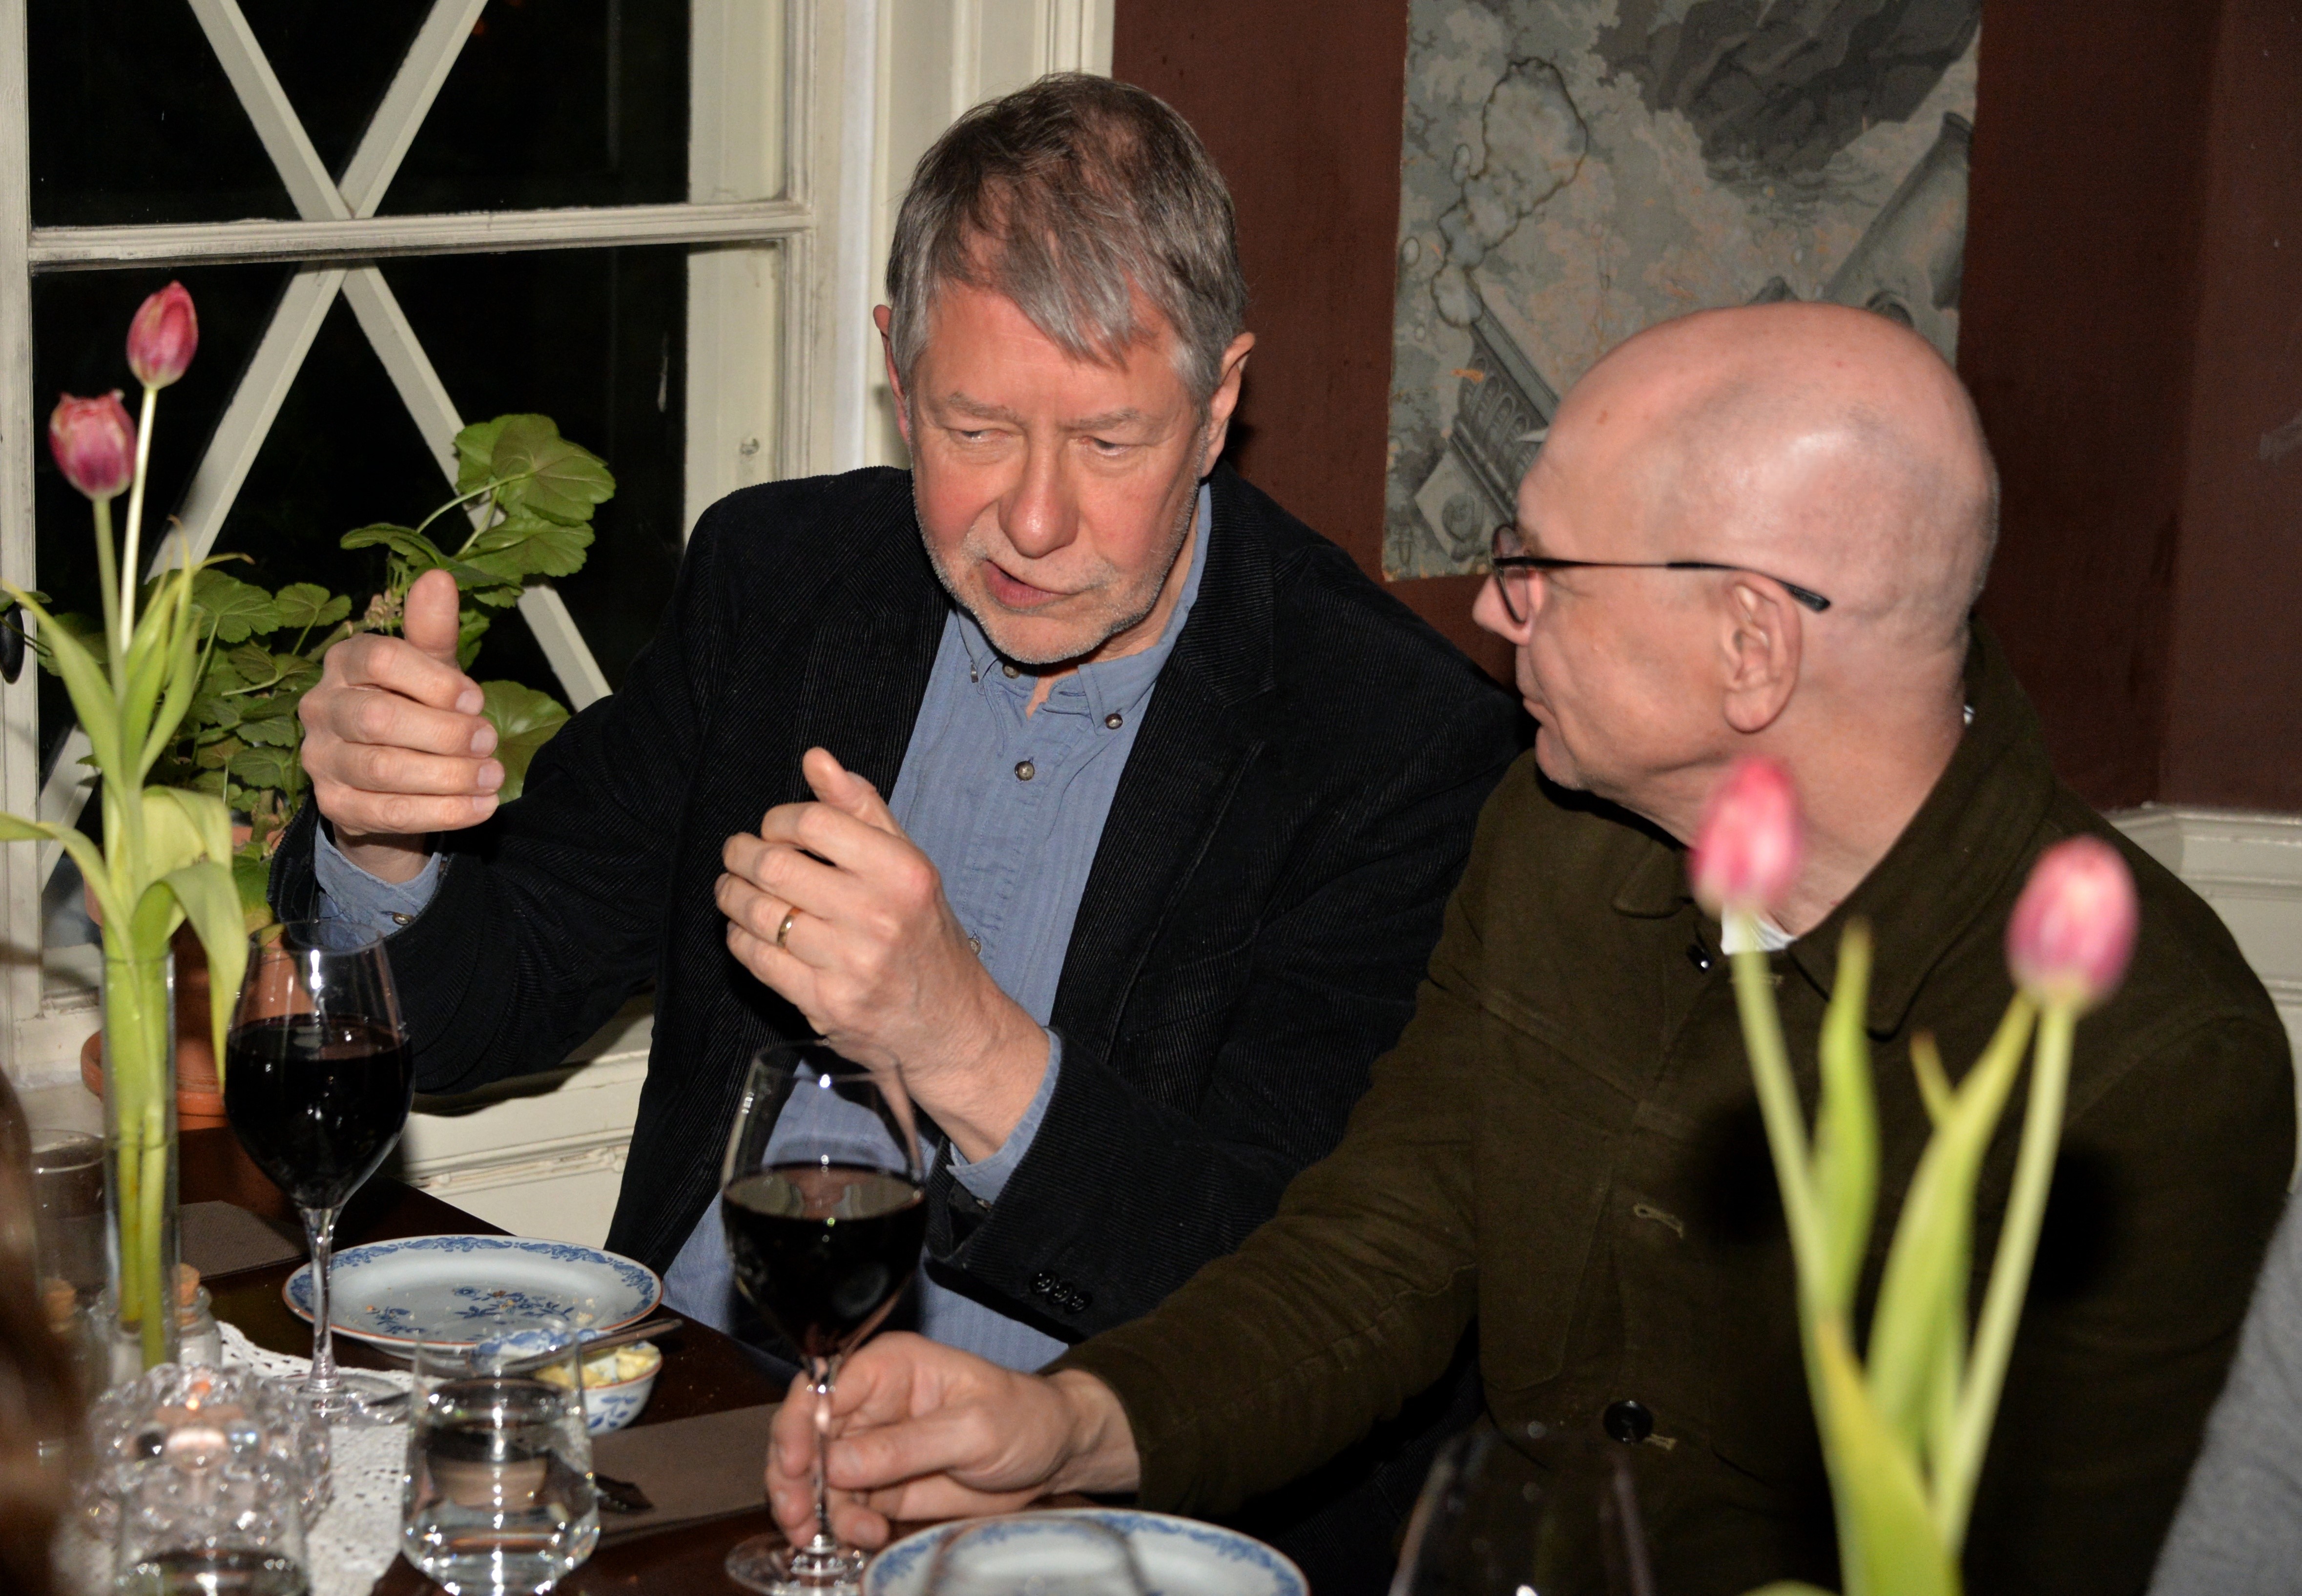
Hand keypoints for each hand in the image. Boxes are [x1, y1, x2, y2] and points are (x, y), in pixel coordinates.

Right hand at [298, 568, 500, 882]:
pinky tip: (482, 807)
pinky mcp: (335, 806)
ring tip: (494, 776)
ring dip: (448, 777)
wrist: (390, 780)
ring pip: (382, 770)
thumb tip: (439, 578)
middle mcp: (321, 709)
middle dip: (444, 734)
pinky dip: (442, 812)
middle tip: (491, 742)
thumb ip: (433, 630)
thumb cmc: (414, 709)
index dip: (434, 682)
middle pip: (378, 719)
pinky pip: (388, 813)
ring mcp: (321, 760)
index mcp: (344, 664)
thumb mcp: (430, 668)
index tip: (476, 701)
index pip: (379, 660)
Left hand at [717, 747, 1047, 1158]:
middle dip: (742, 854)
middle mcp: (878, 917)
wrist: (948, 1022)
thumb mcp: (908, 864)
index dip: (778, 820)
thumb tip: (816, 760)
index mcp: (902, 873)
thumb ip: (862, 808)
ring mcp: (849, 965)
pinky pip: (757, 960)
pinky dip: (739, 937)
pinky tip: (745, 928)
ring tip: (731, 887)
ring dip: (731, 894)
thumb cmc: (923, 933)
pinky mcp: (824, 1004)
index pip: (812, 824)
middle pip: (775, 867)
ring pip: (758, 914)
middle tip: (737, 852)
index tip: (773, 828)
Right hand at [766, 1332, 1139, 1547]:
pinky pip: (843, 1504)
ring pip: (817, 1476)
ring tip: (829, 1538)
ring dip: (813, 1509)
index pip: (823, 1385)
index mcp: (890, 1367)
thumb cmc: (1025, 1419)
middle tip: (797, 1518)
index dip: (798, 1422)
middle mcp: (871, 1403)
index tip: (793, 1463)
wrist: (1054, 1455)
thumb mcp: (973, 1428)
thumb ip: (906, 1446)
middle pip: (806, 1433)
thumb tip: (838, 1463)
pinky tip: (859, 1537)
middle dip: (793, 1477)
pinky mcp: (881, 1485)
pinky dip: (841, 1525)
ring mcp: (872, 1446)